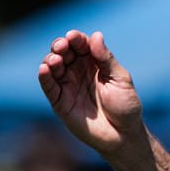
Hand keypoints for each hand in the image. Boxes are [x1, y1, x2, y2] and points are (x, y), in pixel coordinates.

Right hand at [37, 30, 142, 154]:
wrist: (123, 135)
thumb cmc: (125, 106)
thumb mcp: (120, 79)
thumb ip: (106, 59)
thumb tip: (96, 35)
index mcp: (95, 63)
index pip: (81, 45)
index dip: (76, 39)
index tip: (73, 36)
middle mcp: (79, 71)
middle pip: (64, 52)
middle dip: (60, 46)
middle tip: (62, 46)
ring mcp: (68, 86)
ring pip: (53, 67)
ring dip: (51, 59)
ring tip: (56, 60)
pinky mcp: (60, 102)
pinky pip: (49, 87)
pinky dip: (44, 77)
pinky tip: (44, 69)